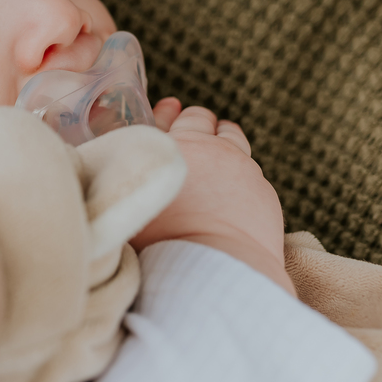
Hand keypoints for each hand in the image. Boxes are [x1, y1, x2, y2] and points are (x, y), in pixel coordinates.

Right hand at [131, 99, 294, 295]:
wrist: (214, 272)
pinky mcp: (263, 191)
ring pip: (233, 136)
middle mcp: (206, 149)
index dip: (166, 114)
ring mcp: (241, 167)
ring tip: (217, 148)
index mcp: (169, 148)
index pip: (167, 118)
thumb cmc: (161, 245)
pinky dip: (242, 172)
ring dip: (223, 138)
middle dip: (196, 122)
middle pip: (201, 118)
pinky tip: (235, 188)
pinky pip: (252, 170)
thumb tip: (117, 174)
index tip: (168, 109)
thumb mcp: (130, 204)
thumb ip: (128, 179)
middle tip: (191, 129)